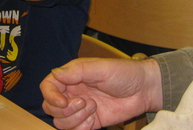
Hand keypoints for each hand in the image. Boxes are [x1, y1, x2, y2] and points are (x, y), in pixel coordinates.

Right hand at [41, 57, 162, 129]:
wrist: (144, 90)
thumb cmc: (124, 73)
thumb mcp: (101, 68)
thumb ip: (78, 71)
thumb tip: (55, 72)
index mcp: (72, 76)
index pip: (48, 86)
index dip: (50, 96)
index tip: (63, 102)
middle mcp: (73, 92)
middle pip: (51, 107)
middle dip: (64, 110)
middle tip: (85, 103)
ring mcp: (80, 108)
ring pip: (61, 121)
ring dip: (75, 119)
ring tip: (93, 108)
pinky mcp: (89, 121)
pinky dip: (82, 128)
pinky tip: (95, 119)